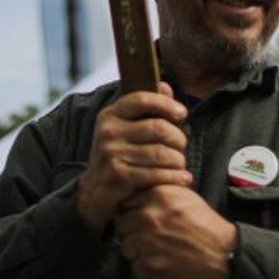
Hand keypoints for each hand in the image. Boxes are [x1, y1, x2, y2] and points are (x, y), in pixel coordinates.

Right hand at [75, 83, 191, 235]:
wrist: (94, 193)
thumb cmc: (116, 156)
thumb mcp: (123, 128)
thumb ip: (145, 108)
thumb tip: (165, 86)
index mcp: (110, 115)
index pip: (142, 99)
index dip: (166, 104)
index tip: (182, 113)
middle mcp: (109, 132)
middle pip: (159, 128)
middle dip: (178, 138)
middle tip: (182, 147)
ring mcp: (112, 154)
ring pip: (161, 153)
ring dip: (178, 161)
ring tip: (181, 165)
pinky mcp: (119, 177)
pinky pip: (157, 174)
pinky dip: (175, 177)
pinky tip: (183, 178)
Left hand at [116, 185, 238, 278]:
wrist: (222, 252)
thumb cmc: (204, 223)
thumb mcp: (184, 194)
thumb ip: (158, 189)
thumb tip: (137, 189)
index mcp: (157, 195)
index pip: (126, 202)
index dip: (132, 210)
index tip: (140, 216)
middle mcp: (149, 217)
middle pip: (122, 223)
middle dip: (132, 229)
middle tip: (149, 233)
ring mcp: (148, 242)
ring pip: (126, 246)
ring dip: (137, 249)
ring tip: (156, 248)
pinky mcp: (151, 265)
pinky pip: (136, 266)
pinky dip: (146, 266)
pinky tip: (161, 260)